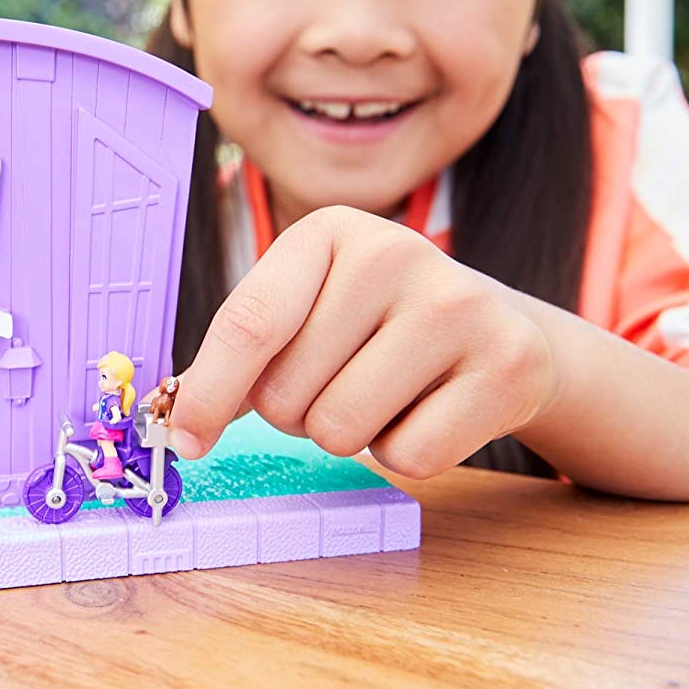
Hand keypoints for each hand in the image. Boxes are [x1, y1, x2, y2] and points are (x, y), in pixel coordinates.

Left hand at [166, 206, 559, 477]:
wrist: (498, 327)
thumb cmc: (375, 324)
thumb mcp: (309, 304)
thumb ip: (245, 348)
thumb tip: (180, 417)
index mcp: (328, 230)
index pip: (249, 322)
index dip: (209, 393)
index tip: (185, 440)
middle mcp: (395, 252)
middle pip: (287, 394)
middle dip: (296, 412)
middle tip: (341, 380)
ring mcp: (458, 305)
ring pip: (340, 431)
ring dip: (349, 435)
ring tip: (386, 391)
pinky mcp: (507, 365)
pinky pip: (408, 458)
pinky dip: (405, 452)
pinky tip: (429, 408)